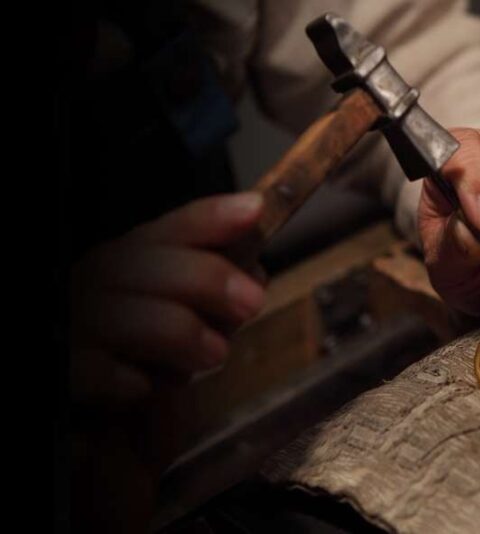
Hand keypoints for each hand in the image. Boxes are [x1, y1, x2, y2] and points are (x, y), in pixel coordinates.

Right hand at [70, 192, 266, 404]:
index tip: (254, 210)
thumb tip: (254, 276)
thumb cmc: (138, 340)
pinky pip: (95, 369)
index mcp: (131, 256)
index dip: (214, 217)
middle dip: (208, 280)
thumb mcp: (176, 302)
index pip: (175, 228)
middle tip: (251, 305)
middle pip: (148, 264)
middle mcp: (99, 279)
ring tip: (215, 354)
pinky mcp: (68, 365)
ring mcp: (78, 320)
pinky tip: (144, 385)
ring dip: (182, 334)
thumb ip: (211, 286)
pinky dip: (125, 377)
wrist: (83, 367)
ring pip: (127, 317)